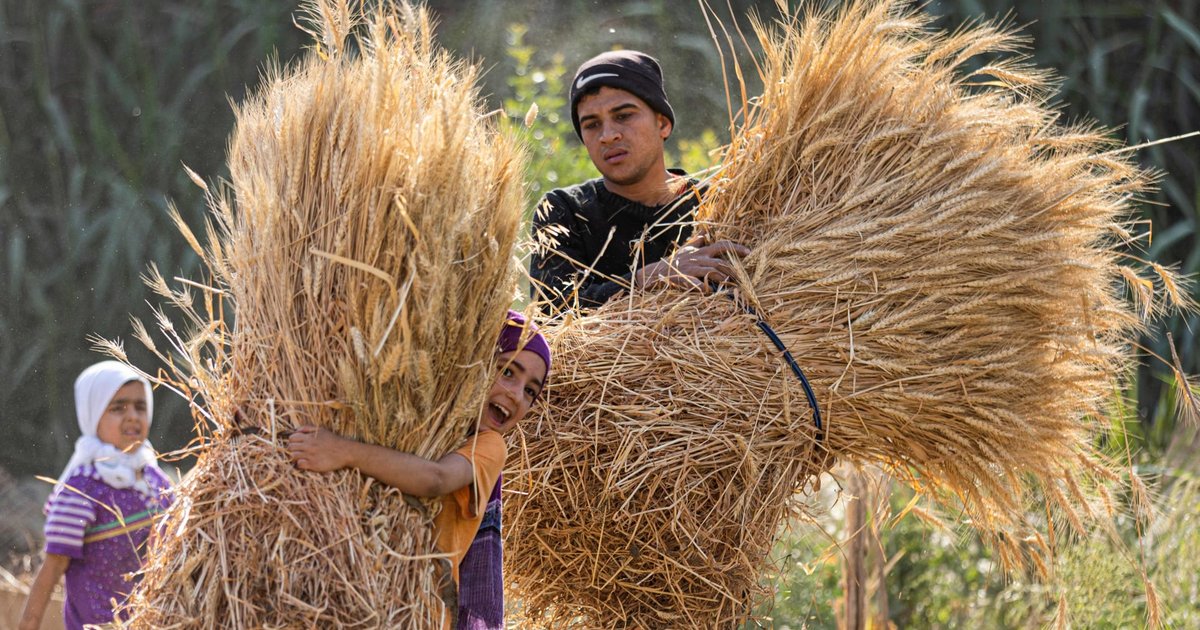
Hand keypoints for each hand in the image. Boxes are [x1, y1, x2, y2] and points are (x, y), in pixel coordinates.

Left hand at [286, 425, 351, 471]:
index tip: (297, 443)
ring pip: (293, 456)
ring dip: (296, 456)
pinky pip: (299, 464)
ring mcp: (310, 455)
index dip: (292, 440)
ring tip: (302, 456)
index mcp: (309, 437)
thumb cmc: (333, 440)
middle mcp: (308, 446)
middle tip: (299, 450)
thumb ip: (307, 428)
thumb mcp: (321, 430)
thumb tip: (296, 430)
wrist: (345, 451)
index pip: (292, 438)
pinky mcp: (313, 464)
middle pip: (290, 447)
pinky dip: (300, 464)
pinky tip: (306, 462)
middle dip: (292, 448)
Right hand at [636, 237, 750, 289]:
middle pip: (720, 261)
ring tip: (729, 283)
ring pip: (710, 270)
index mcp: (701, 252)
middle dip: (733, 269)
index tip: (748, 252)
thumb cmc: (674, 261)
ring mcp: (691, 268)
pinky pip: (693, 281)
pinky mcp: (683, 278)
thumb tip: (704, 232)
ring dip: (721, 277)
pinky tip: (707, 291)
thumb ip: (697, 242)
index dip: (736, 248)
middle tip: (743, 277)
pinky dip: (700, 286)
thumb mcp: (686, 249)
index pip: (722, 245)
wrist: (656, 272)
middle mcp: (698, 258)